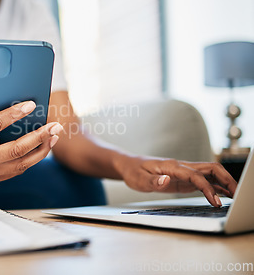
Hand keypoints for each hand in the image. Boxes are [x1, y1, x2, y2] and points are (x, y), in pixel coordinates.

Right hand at [0, 96, 62, 183]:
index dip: (13, 114)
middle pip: (16, 150)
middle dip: (39, 137)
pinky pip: (18, 169)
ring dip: (41, 149)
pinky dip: (32, 158)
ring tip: (54, 135)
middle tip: (55, 126)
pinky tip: (42, 146)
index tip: (31, 105)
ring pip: (22, 164)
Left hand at [117, 156, 237, 206]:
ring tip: (235, 196)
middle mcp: (181, 166)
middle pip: (210, 168)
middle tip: (236, 195)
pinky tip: (223, 194)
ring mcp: (183, 171)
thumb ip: (153, 182)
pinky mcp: (183, 178)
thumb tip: (166, 180)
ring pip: (210, 173)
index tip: (215, 202)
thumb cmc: (133, 172)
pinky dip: (215, 186)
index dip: (207, 188)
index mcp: (172, 166)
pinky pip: (203, 179)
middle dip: (226, 180)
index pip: (196, 175)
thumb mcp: (139, 180)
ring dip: (224, 182)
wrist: (129, 165)